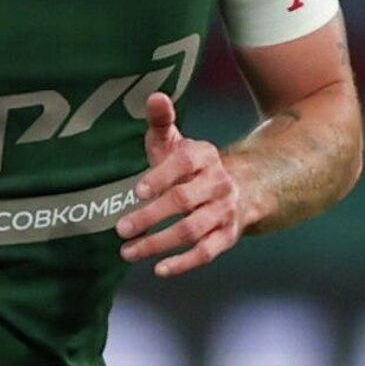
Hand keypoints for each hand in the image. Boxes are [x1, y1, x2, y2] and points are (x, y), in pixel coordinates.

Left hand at [114, 92, 242, 276]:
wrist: (243, 186)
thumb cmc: (193, 165)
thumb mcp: (177, 142)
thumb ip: (162, 121)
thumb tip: (154, 96)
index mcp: (204, 156)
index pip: (182, 164)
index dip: (160, 177)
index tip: (136, 191)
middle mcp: (218, 183)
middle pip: (183, 201)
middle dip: (150, 216)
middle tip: (121, 229)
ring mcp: (224, 211)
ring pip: (192, 230)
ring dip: (159, 244)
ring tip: (128, 252)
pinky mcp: (227, 236)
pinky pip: (207, 253)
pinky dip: (184, 263)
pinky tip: (159, 269)